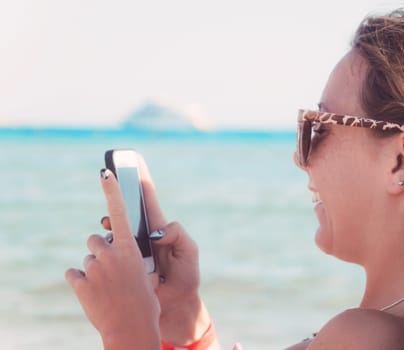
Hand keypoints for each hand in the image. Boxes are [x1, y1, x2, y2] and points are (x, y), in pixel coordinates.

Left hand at [65, 169, 159, 349]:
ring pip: (87, 258)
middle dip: (101, 249)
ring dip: (93, 268)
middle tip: (111, 268)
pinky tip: (93, 293)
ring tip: (106, 286)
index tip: (105, 173)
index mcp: (130, 248)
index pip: (119, 212)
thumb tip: (117, 250)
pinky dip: (81, 281)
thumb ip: (130, 256)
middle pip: (96, 239)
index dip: (113, 190)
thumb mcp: (145, 273)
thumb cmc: (146, 301)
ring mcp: (95, 268)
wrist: (132, 328)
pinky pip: (75, 274)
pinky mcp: (80, 283)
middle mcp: (111, 253)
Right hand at [101, 155, 212, 345]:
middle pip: (123, 210)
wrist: (175, 304)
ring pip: (110, 230)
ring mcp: (127, 249)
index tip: (132, 159)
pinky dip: (103, 248)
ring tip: (111, 229)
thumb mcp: (189, 251)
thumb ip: (178, 234)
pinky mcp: (118, 264)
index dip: (139, 178)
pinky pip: (105, 252)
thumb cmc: (185, 275)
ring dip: (109, 227)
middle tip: (111, 193)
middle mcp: (140, 234)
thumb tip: (155, 232)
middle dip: (116, 199)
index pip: (147, 198)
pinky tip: (106, 252)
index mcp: (158, 227)